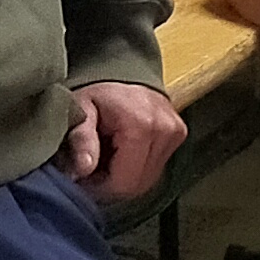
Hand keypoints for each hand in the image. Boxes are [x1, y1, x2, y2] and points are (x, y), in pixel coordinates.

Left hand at [60, 80, 185, 204]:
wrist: (122, 71)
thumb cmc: (97, 92)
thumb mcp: (80, 111)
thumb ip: (81, 140)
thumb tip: (83, 169)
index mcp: (142, 125)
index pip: (125, 182)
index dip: (100, 188)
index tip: (82, 178)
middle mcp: (165, 130)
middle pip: (138, 185)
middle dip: (110, 184)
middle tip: (90, 170)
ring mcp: (176, 133)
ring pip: (148, 180)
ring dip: (123, 178)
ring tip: (104, 160)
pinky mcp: (178, 135)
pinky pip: (155, 169)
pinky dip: (136, 169)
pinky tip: (120, 155)